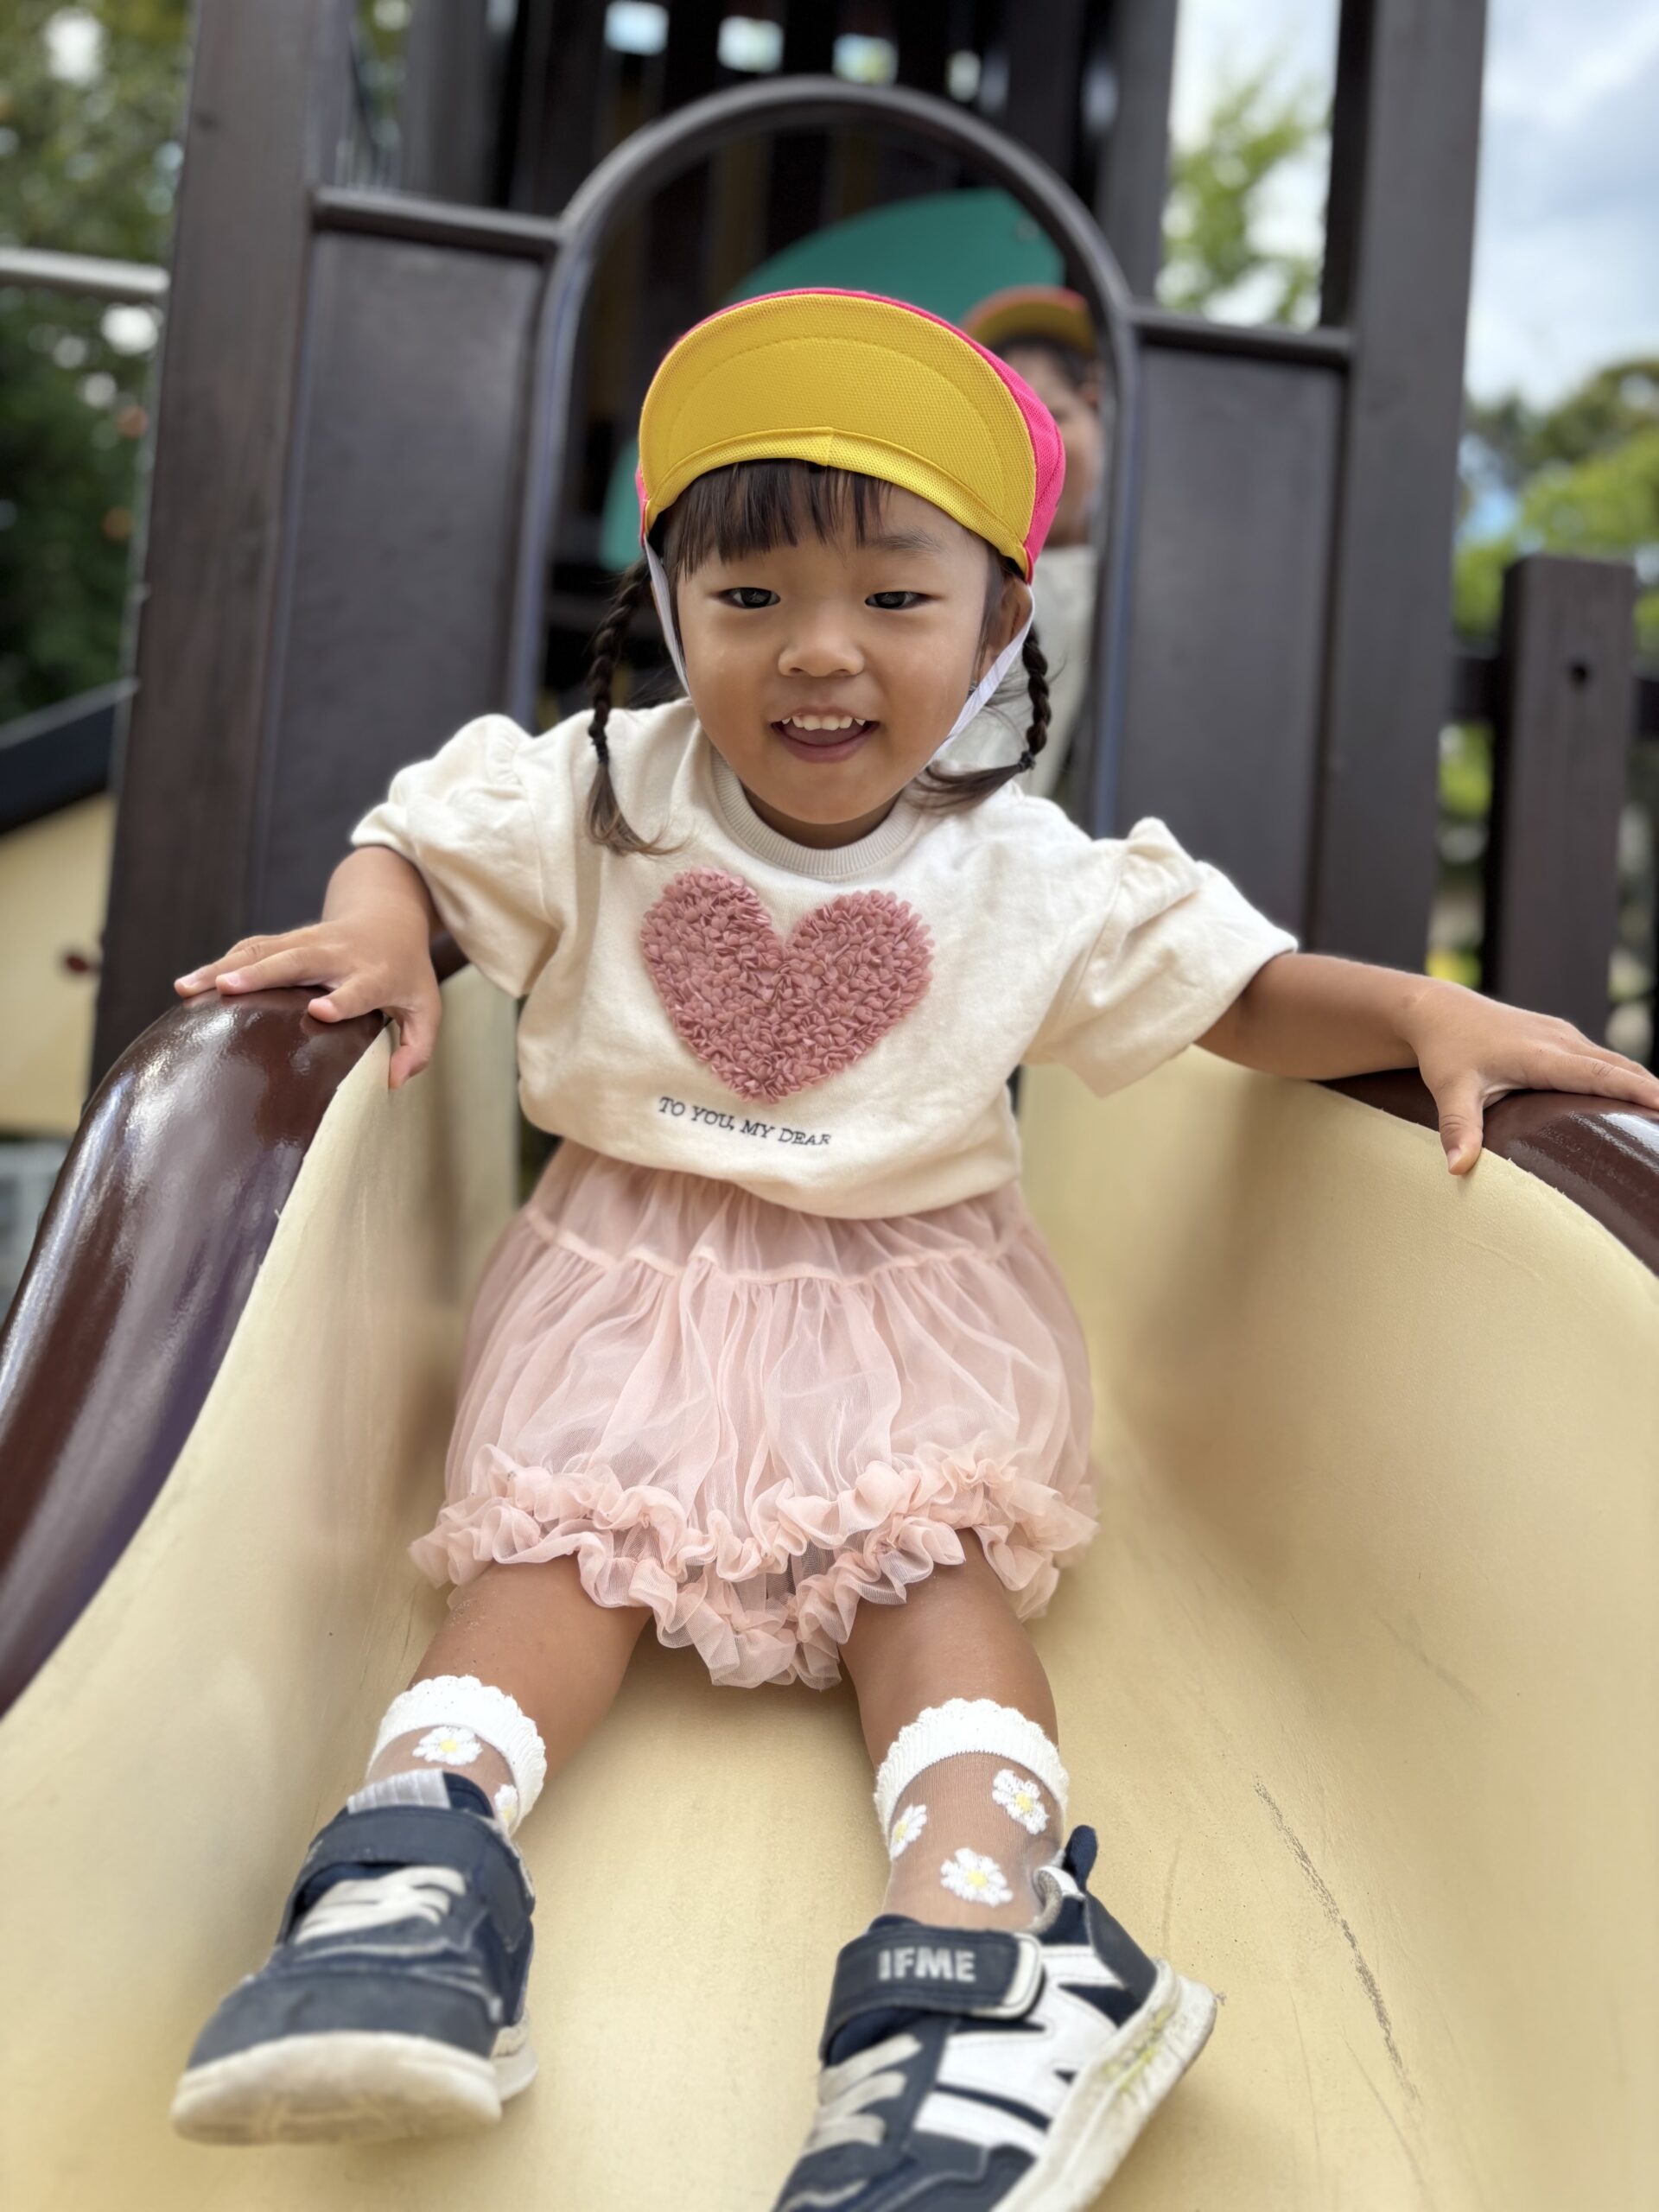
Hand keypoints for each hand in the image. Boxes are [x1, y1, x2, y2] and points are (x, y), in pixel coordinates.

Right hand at [173, 921, 440, 1088]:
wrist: (388, 918)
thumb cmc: (406, 974)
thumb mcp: (426, 1009)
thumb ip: (417, 1048)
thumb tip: (393, 1082)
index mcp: (376, 976)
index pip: (358, 991)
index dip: (341, 1001)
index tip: (319, 1011)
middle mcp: (339, 955)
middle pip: (297, 962)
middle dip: (261, 974)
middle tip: (227, 989)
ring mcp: (309, 943)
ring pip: (263, 951)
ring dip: (224, 966)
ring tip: (187, 987)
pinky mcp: (288, 940)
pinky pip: (252, 948)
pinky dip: (222, 962)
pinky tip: (192, 983)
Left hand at [1406, 980, 1658, 1173]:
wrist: (1437, 1010)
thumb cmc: (1444, 1051)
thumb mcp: (1450, 1089)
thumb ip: (1458, 1128)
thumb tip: (1457, 1168)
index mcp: (1542, 1055)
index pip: (1601, 1075)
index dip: (1637, 1090)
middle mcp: (1561, 1041)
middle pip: (1620, 1067)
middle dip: (1653, 1092)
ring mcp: (1563, 1036)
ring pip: (1615, 1062)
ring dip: (1642, 1084)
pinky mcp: (1561, 1037)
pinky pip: (1602, 1059)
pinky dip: (1624, 1076)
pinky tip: (1638, 1098)